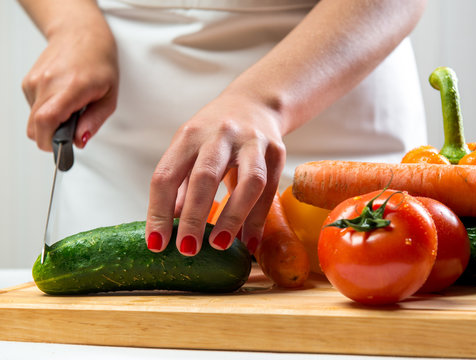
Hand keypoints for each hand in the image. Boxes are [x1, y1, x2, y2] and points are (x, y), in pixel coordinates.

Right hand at [22, 28, 117, 149]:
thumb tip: (79, 141)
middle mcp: (47, 83)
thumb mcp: (109, 97)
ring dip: (51, 123)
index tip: (63, 148)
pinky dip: (47, 111)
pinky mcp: (27, 82)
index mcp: (70, 87)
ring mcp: (34, 82)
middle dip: (52, 138)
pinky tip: (61, 99)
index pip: (47, 121)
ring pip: (33, 120)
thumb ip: (94, 121)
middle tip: (71, 132)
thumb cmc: (99, 63)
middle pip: (34, 127)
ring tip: (70, 108)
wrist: (81, 34)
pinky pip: (33, 109)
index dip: (51, 141)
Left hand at [145, 91, 285, 255]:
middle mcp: (220, 134)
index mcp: (189, 135)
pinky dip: (258, 219)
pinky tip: (250, 242)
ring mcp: (252, 141)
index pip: (166, 175)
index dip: (158, 211)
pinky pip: (269, 189)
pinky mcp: (277, 151)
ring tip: (220, 245)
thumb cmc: (215, 134)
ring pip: (249, 181)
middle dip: (194, 216)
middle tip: (187, 250)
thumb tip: (169, 228)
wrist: (256, 102)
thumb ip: (180, 186)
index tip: (157, 244)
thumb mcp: (190, 149)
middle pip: (205, 176)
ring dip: (233, 216)